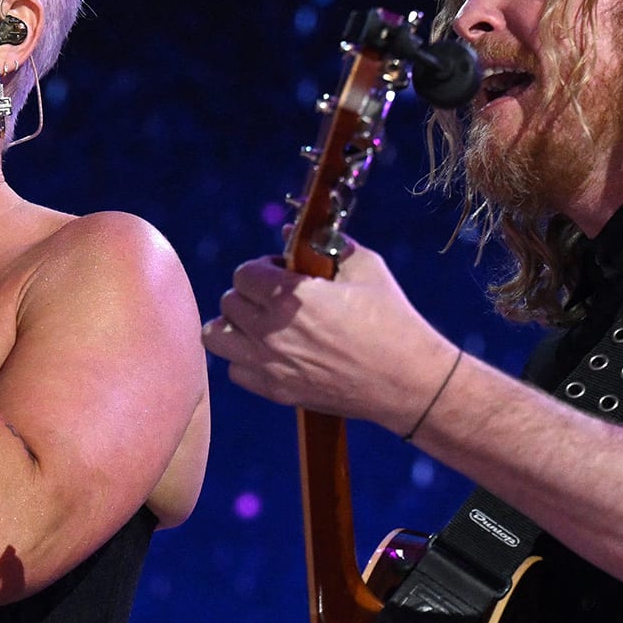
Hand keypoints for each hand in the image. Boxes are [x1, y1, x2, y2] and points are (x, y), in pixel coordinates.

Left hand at [202, 242, 457, 431]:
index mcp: (291, 297)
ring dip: (234, 326)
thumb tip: (291, 231)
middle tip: (274, 298)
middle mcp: (271, 331)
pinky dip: (245, 360)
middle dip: (249, 294)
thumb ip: (327, 244)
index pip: (243, 273)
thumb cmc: (391, 320)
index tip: (280, 273)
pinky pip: (234, 371)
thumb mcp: (366, 268)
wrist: (406, 380)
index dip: (261, 269)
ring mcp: (269, 364)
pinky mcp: (275, 391)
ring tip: (260, 324)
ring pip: (216, 337)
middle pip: (229, 301)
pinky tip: (271, 353)